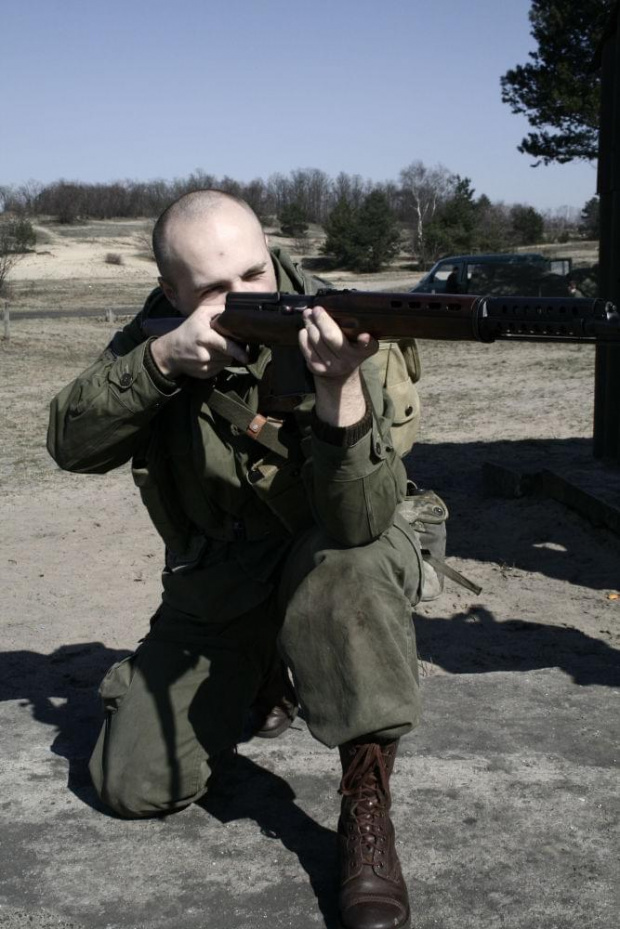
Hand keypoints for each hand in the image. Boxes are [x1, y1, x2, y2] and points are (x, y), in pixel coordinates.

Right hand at [149, 305, 248, 378]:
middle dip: (229, 349)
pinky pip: (219, 369)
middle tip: (219, 342)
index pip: (225, 345)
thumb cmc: (188, 331)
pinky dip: (218, 363)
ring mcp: (204, 366)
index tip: (245, 357)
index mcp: (204, 337)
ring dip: (224, 356)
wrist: (170, 351)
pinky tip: (209, 357)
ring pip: (225, 362)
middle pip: (228, 354)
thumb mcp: (200, 315)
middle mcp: (204, 354)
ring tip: (212, 349)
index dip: (237, 351)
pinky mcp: (204, 374)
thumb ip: (217, 310)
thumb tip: (234, 310)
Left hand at [299, 306, 377, 426]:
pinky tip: (305, 330)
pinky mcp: (317, 368)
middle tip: (316, 309)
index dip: (366, 341)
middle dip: (321, 320)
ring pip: (316, 341)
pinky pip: (307, 348)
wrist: (340, 375)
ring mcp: (332, 366)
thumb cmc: (349, 349)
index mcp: (363, 351)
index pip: (368, 346)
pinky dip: (303, 336)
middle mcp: (349, 360)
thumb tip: (331, 312)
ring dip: (310, 325)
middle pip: (331, 337)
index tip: (363, 336)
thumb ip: (354, 328)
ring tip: (308, 316)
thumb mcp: (358, 341)